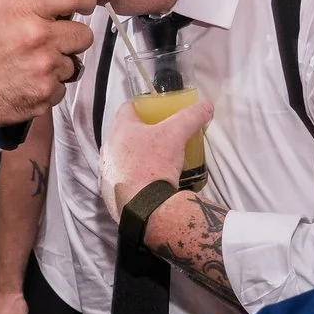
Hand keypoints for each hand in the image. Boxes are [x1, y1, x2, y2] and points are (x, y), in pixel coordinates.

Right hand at [0, 0, 94, 136]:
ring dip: (58, 64)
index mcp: (25, 12)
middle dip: (71, 36)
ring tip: (31, 63)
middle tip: (49, 40)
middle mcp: (39, 39)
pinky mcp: (46, 95)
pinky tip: (28, 80)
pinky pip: (62, 87)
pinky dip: (48, 85)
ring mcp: (44, 70)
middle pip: (84, 34)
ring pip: (74, 63)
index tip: (86, 3)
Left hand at [105, 97, 211, 218]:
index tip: (154, 111)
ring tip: (154, 161)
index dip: (141, 106)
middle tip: (159, 137)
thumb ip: (191, 117)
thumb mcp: (177, 135)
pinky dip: (131, 177)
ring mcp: (106, 171)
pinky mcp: (108, 192)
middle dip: (139, 133)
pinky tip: (146, 182)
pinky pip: (120, 179)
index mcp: (120, 130)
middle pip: (124, 133)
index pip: (127, 108)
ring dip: (134, 156)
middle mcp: (108, 148)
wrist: (144, 207)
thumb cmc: (155, 163)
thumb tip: (207, 106)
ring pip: (120, 157)